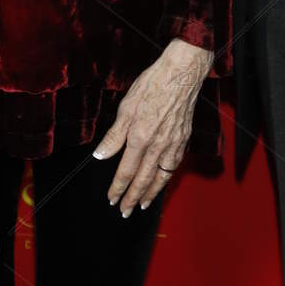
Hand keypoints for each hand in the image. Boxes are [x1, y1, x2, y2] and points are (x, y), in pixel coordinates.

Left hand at [93, 39, 212, 214]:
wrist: (182, 73)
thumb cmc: (152, 85)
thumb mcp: (127, 107)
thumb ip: (114, 135)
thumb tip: (101, 155)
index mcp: (140, 137)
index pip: (126, 170)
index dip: (118, 187)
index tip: (111, 198)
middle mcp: (158, 145)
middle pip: (143, 179)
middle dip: (133, 198)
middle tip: (125, 211)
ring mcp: (173, 144)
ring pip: (161, 177)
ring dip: (151, 193)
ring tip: (144, 205)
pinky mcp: (184, 139)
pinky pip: (174, 166)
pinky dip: (166, 178)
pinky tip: (161, 181)